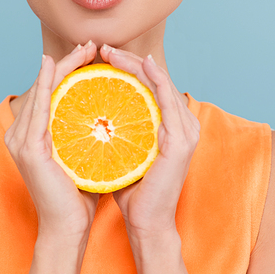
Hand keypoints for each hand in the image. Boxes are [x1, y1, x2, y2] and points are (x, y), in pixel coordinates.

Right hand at [5, 42, 98, 243]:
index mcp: (32, 134)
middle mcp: (20, 133)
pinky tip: (56, 67)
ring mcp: (21, 140)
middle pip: (46, 85)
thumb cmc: (79, 196)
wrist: (68, 230)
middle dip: (68, 61)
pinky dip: (46, 85)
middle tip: (91, 44)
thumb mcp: (84, 156)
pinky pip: (40, 107)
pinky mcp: (27, 147)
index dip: (69, 68)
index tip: (93, 54)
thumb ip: (89, 135)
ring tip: (84, 49)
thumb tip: (112, 114)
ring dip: (62, 66)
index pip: (52, 91)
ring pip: (43, 90)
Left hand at [100, 45, 199, 241]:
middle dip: (129, 60)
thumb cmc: (132, 191)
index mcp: (171, 125)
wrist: (145, 224)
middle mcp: (184, 124)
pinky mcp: (181, 141)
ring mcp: (186, 131)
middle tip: (103, 48)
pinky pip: (168, 100)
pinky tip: (141, 66)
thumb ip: (115, 132)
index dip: (128, 66)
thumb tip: (88, 111)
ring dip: (136, 64)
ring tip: (111, 53)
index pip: (149, 85)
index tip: (100, 57)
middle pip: (156, 78)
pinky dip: (155, 79)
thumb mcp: (121, 152)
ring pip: (161, 82)